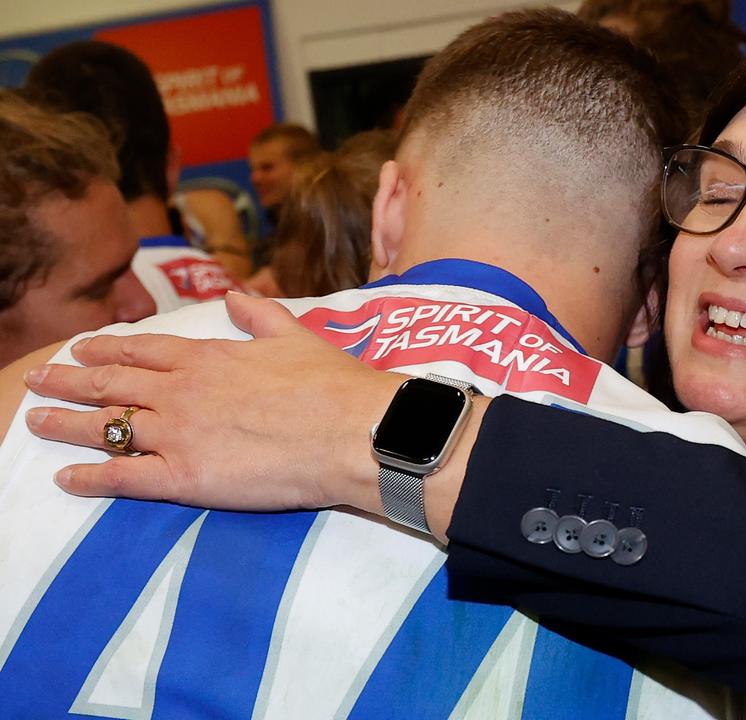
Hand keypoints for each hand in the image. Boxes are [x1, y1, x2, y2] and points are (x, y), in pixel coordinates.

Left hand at [23, 293, 402, 513]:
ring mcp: (177, 434)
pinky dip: (91, 478)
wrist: (351, 432)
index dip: (105, 347)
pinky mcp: (184, 477)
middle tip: (37, 381)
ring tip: (35, 423)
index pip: (141, 348)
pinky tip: (67, 478)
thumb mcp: (295, 334)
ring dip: (65, 424)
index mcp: (206, 357)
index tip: (79, 348)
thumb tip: (234, 296)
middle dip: (68, 381)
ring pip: (106, 427)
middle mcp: (181, 392)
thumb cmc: (331, 383)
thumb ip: (259, 314)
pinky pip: (125, 478)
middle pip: (110, 383)